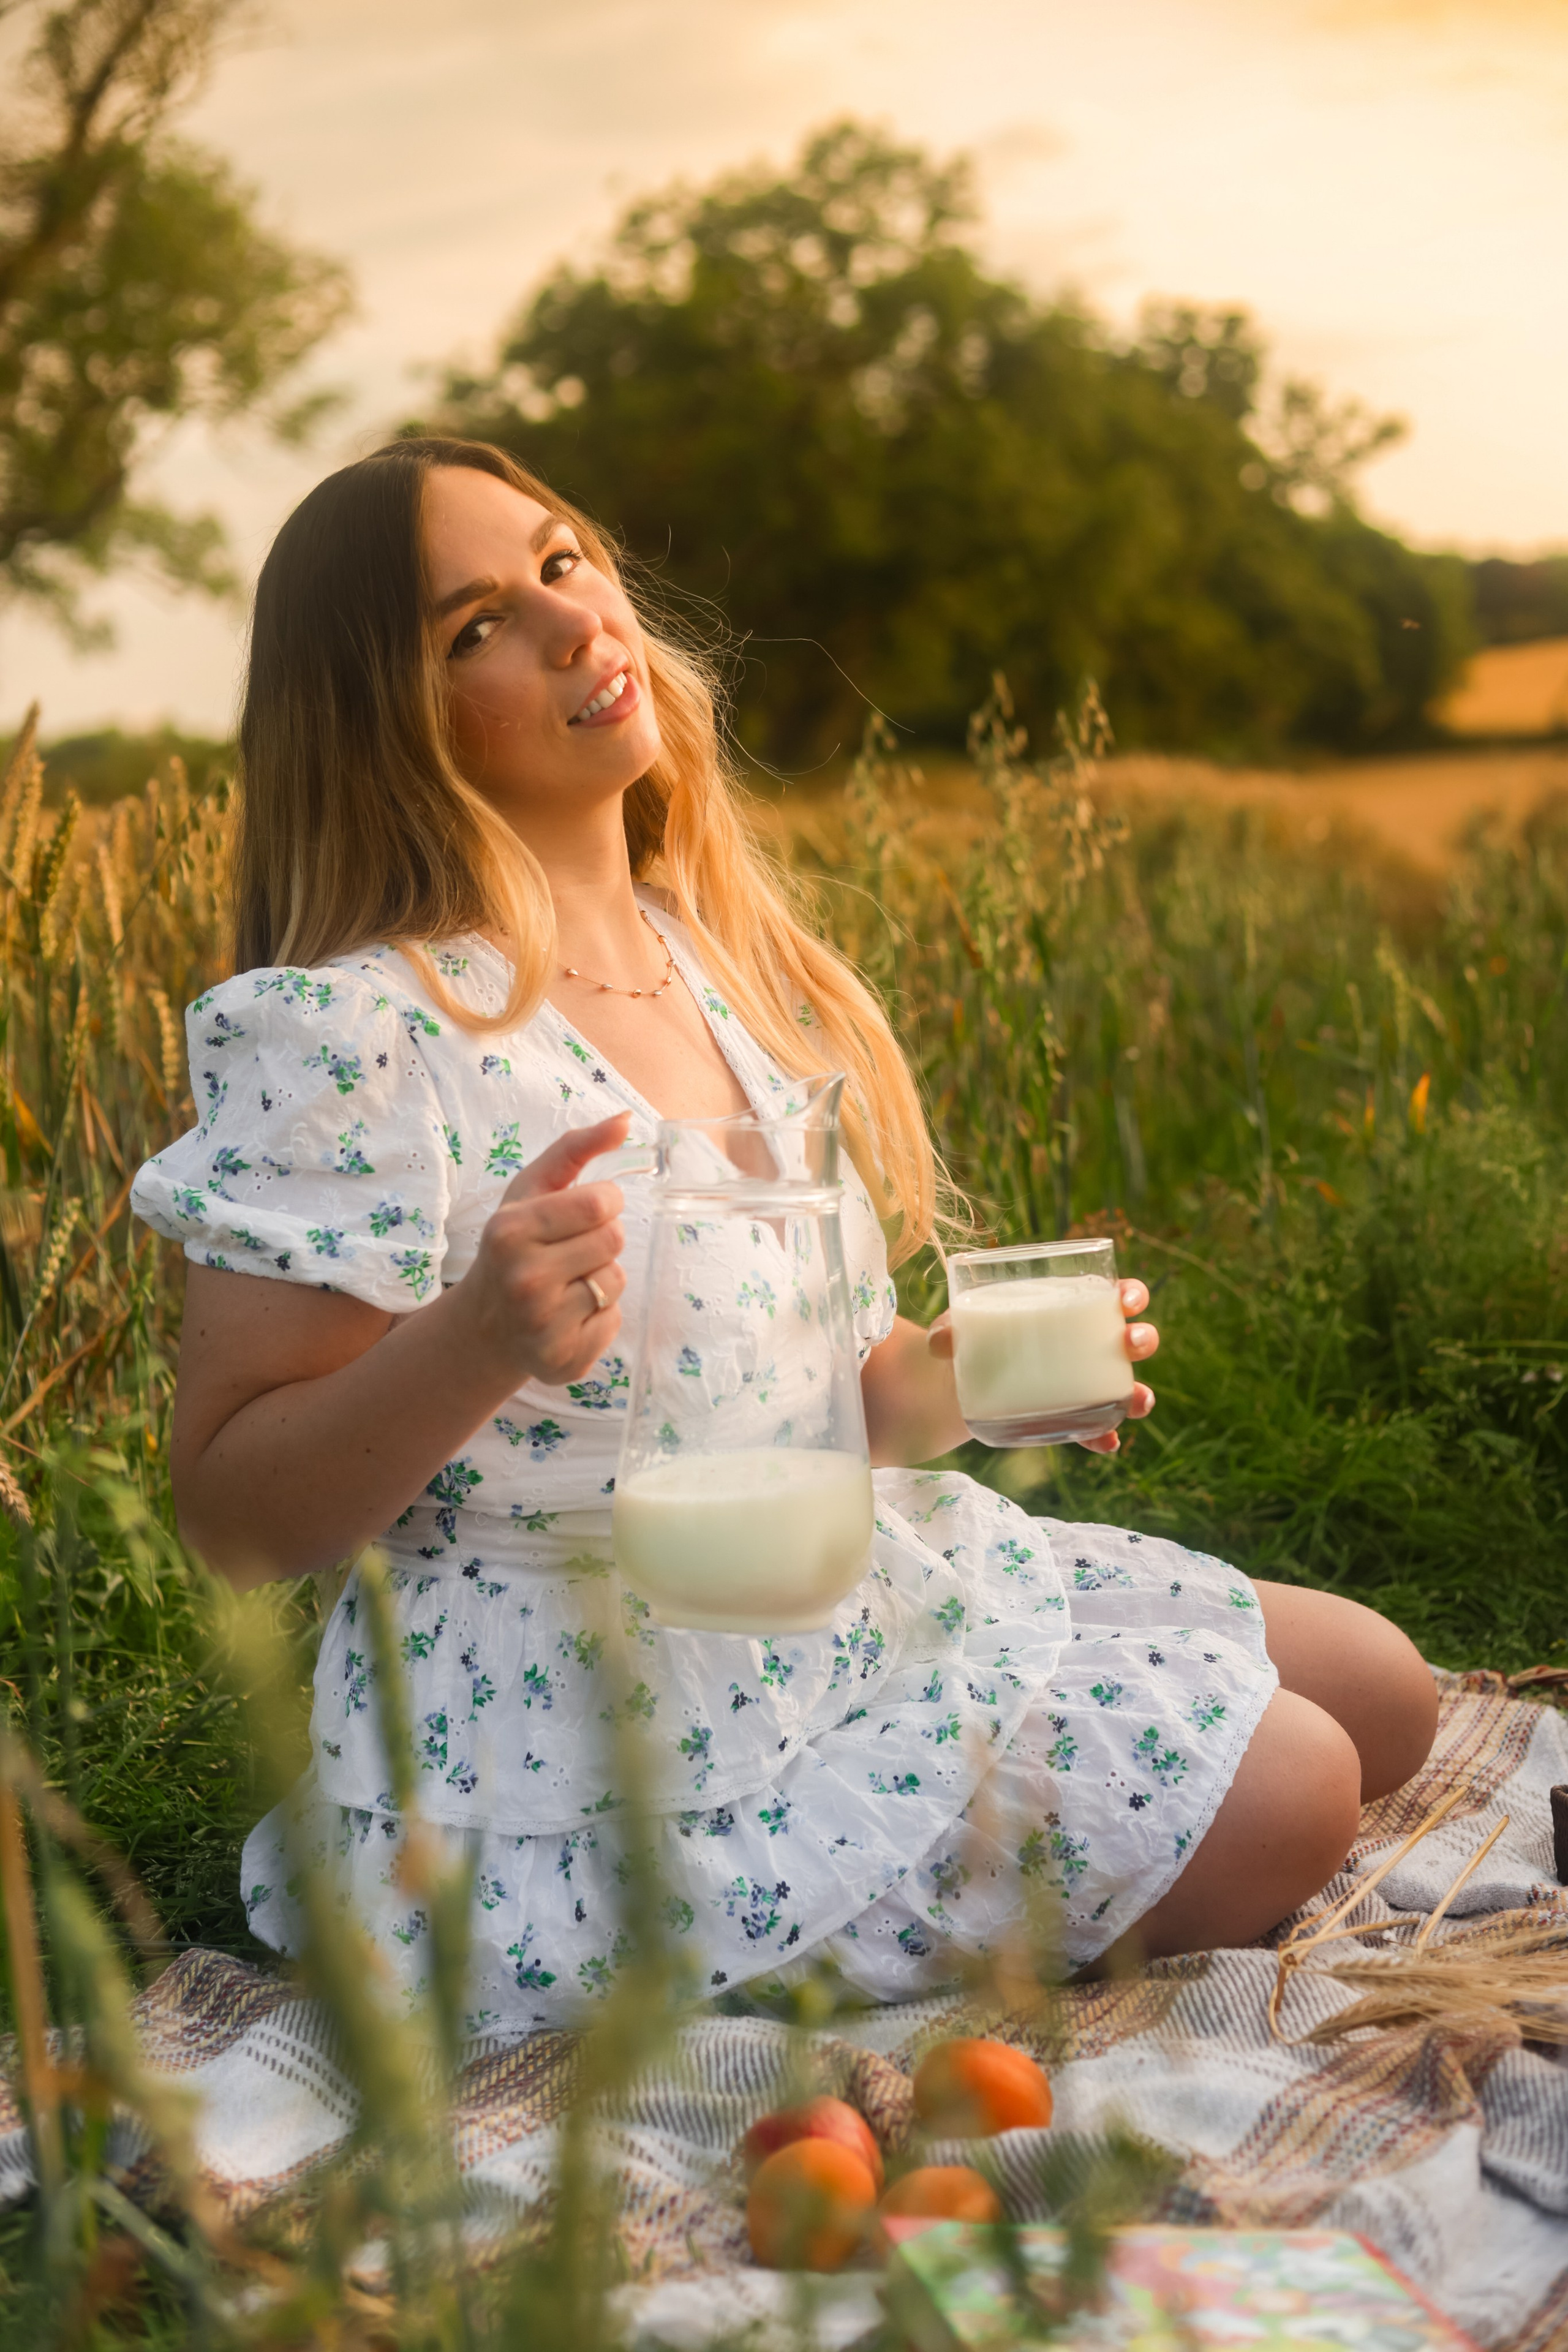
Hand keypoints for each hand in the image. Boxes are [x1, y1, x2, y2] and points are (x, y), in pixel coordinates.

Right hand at [456, 1111, 630, 1386]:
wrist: (485, 1324)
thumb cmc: (515, 1245)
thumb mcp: (532, 1189)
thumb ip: (576, 1148)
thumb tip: (625, 1120)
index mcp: (511, 1231)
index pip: (601, 1203)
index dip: (603, 1204)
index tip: (584, 1212)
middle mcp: (523, 1279)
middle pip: (613, 1242)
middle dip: (601, 1240)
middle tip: (570, 1251)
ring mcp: (541, 1325)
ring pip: (616, 1282)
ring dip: (600, 1278)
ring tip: (566, 1284)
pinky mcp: (561, 1361)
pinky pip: (613, 1323)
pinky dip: (599, 1317)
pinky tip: (568, 1315)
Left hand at [925, 1276, 1158, 1454]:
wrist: (959, 1385)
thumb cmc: (971, 1340)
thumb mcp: (958, 1329)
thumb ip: (948, 1330)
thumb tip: (942, 1342)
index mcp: (1071, 1308)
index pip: (1115, 1294)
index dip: (1131, 1294)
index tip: (1124, 1300)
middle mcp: (1088, 1345)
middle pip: (1132, 1337)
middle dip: (1142, 1338)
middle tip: (1129, 1343)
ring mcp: (1083, 1383)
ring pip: (1126, 1384)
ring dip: (1139, 1392)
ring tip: (1137, 1400)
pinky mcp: (1070, 1417)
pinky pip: (1097, 1428)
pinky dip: (1104, 1436)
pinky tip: (1107, 1444)